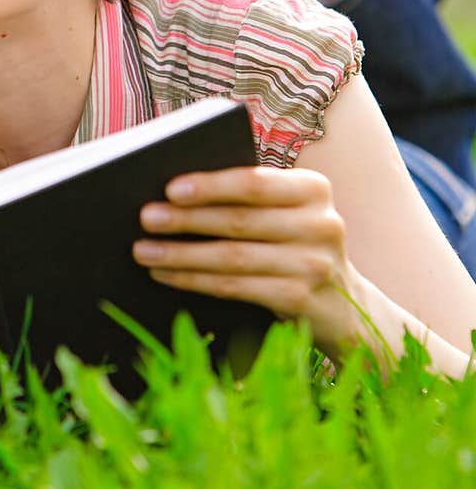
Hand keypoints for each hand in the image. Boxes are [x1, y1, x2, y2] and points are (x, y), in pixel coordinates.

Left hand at [133, 166, 367, 359]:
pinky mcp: (301, 299)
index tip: (170, 189)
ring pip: (233, 257)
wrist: (343, 305)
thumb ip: (249, 198)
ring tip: (144, 250)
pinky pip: (235, 288)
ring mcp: (315, 264)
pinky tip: (166, 275)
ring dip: (181, 254)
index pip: (256, 182)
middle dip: (186, 219)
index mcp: (314, 188)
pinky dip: (194, 280)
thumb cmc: (294, 245)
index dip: (211, 185)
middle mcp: (322, 223)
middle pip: (239, 220)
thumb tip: (173, 194)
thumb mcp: (286, 213)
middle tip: (145, 218)